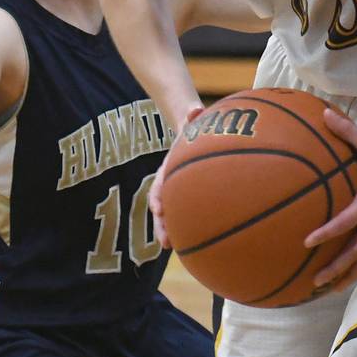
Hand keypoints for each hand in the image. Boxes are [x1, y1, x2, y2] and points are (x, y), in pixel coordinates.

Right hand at [149, 103, 205, 248]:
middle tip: (166, 242)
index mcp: (169, 167)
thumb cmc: (194, 126)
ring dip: (170, 231)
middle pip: (162, 206)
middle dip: (161, 224)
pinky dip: (188, 227)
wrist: (191, 131)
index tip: (158, 209)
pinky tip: (198, 242)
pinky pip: (186, 213)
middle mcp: (169, 182)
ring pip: (171, 214)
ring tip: (174, 247)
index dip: (158, 197)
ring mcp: (177, 190)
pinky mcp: (188, 196)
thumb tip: (195, 108)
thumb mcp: (192, 119)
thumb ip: (192, 114)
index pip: (159, 184)